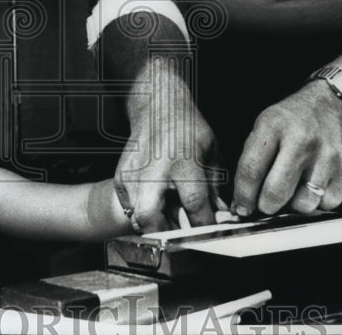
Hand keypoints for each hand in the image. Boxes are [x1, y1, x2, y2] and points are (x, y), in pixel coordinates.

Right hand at [114, 76, 220, 232]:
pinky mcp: (121, 175)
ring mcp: (134, 172)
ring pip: (136, 216)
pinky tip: (156, 202)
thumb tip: (219, 217)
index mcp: (183, 162)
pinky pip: (128, 207)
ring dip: (154, 225)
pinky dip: (142, 212)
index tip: (210, 234)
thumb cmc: (187, 127)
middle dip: (166, 235)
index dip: (204, 226)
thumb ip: (214, 188)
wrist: (157, 105)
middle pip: (150, 217)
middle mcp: (155, 169)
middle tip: (180, 236)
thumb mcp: (210, 152)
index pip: (194, 206)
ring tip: (169, 218)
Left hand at [232, 81, 341, 215]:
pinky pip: (328, 204)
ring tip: (295, 187)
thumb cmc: (294, 119)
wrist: (332, 104)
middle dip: (266, 206)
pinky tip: (315, 183)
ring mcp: (328, 156)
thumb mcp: (264, 125)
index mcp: (273, 126)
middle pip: (276, 193)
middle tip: (267, 203)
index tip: (242, 207)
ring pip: (303, 205)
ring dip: (295, 204)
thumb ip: (252, 159)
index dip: (243, 196)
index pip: (251, 170)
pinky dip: (319, 201)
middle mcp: (302, 140)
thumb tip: (244, 200)